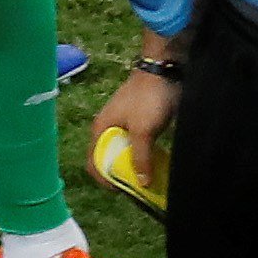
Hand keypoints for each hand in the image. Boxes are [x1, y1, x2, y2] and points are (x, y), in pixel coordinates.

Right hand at [88, 69, 177, 189]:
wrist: (164, 66)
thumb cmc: (149, 97)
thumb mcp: (144, 130)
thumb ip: (141, 157)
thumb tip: (142, 183)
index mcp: (101, 129)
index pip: (93, 164)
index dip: (105, 181)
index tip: (123, 191)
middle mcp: (107, 128)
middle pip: (107, 160)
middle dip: (120, 175)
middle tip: (138, 186)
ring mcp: (122, 122)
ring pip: (122, 151)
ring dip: (132, 165)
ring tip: (147, 176)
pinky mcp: (136, 119)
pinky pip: (134, 143)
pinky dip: (141, 154)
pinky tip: (154, 160)